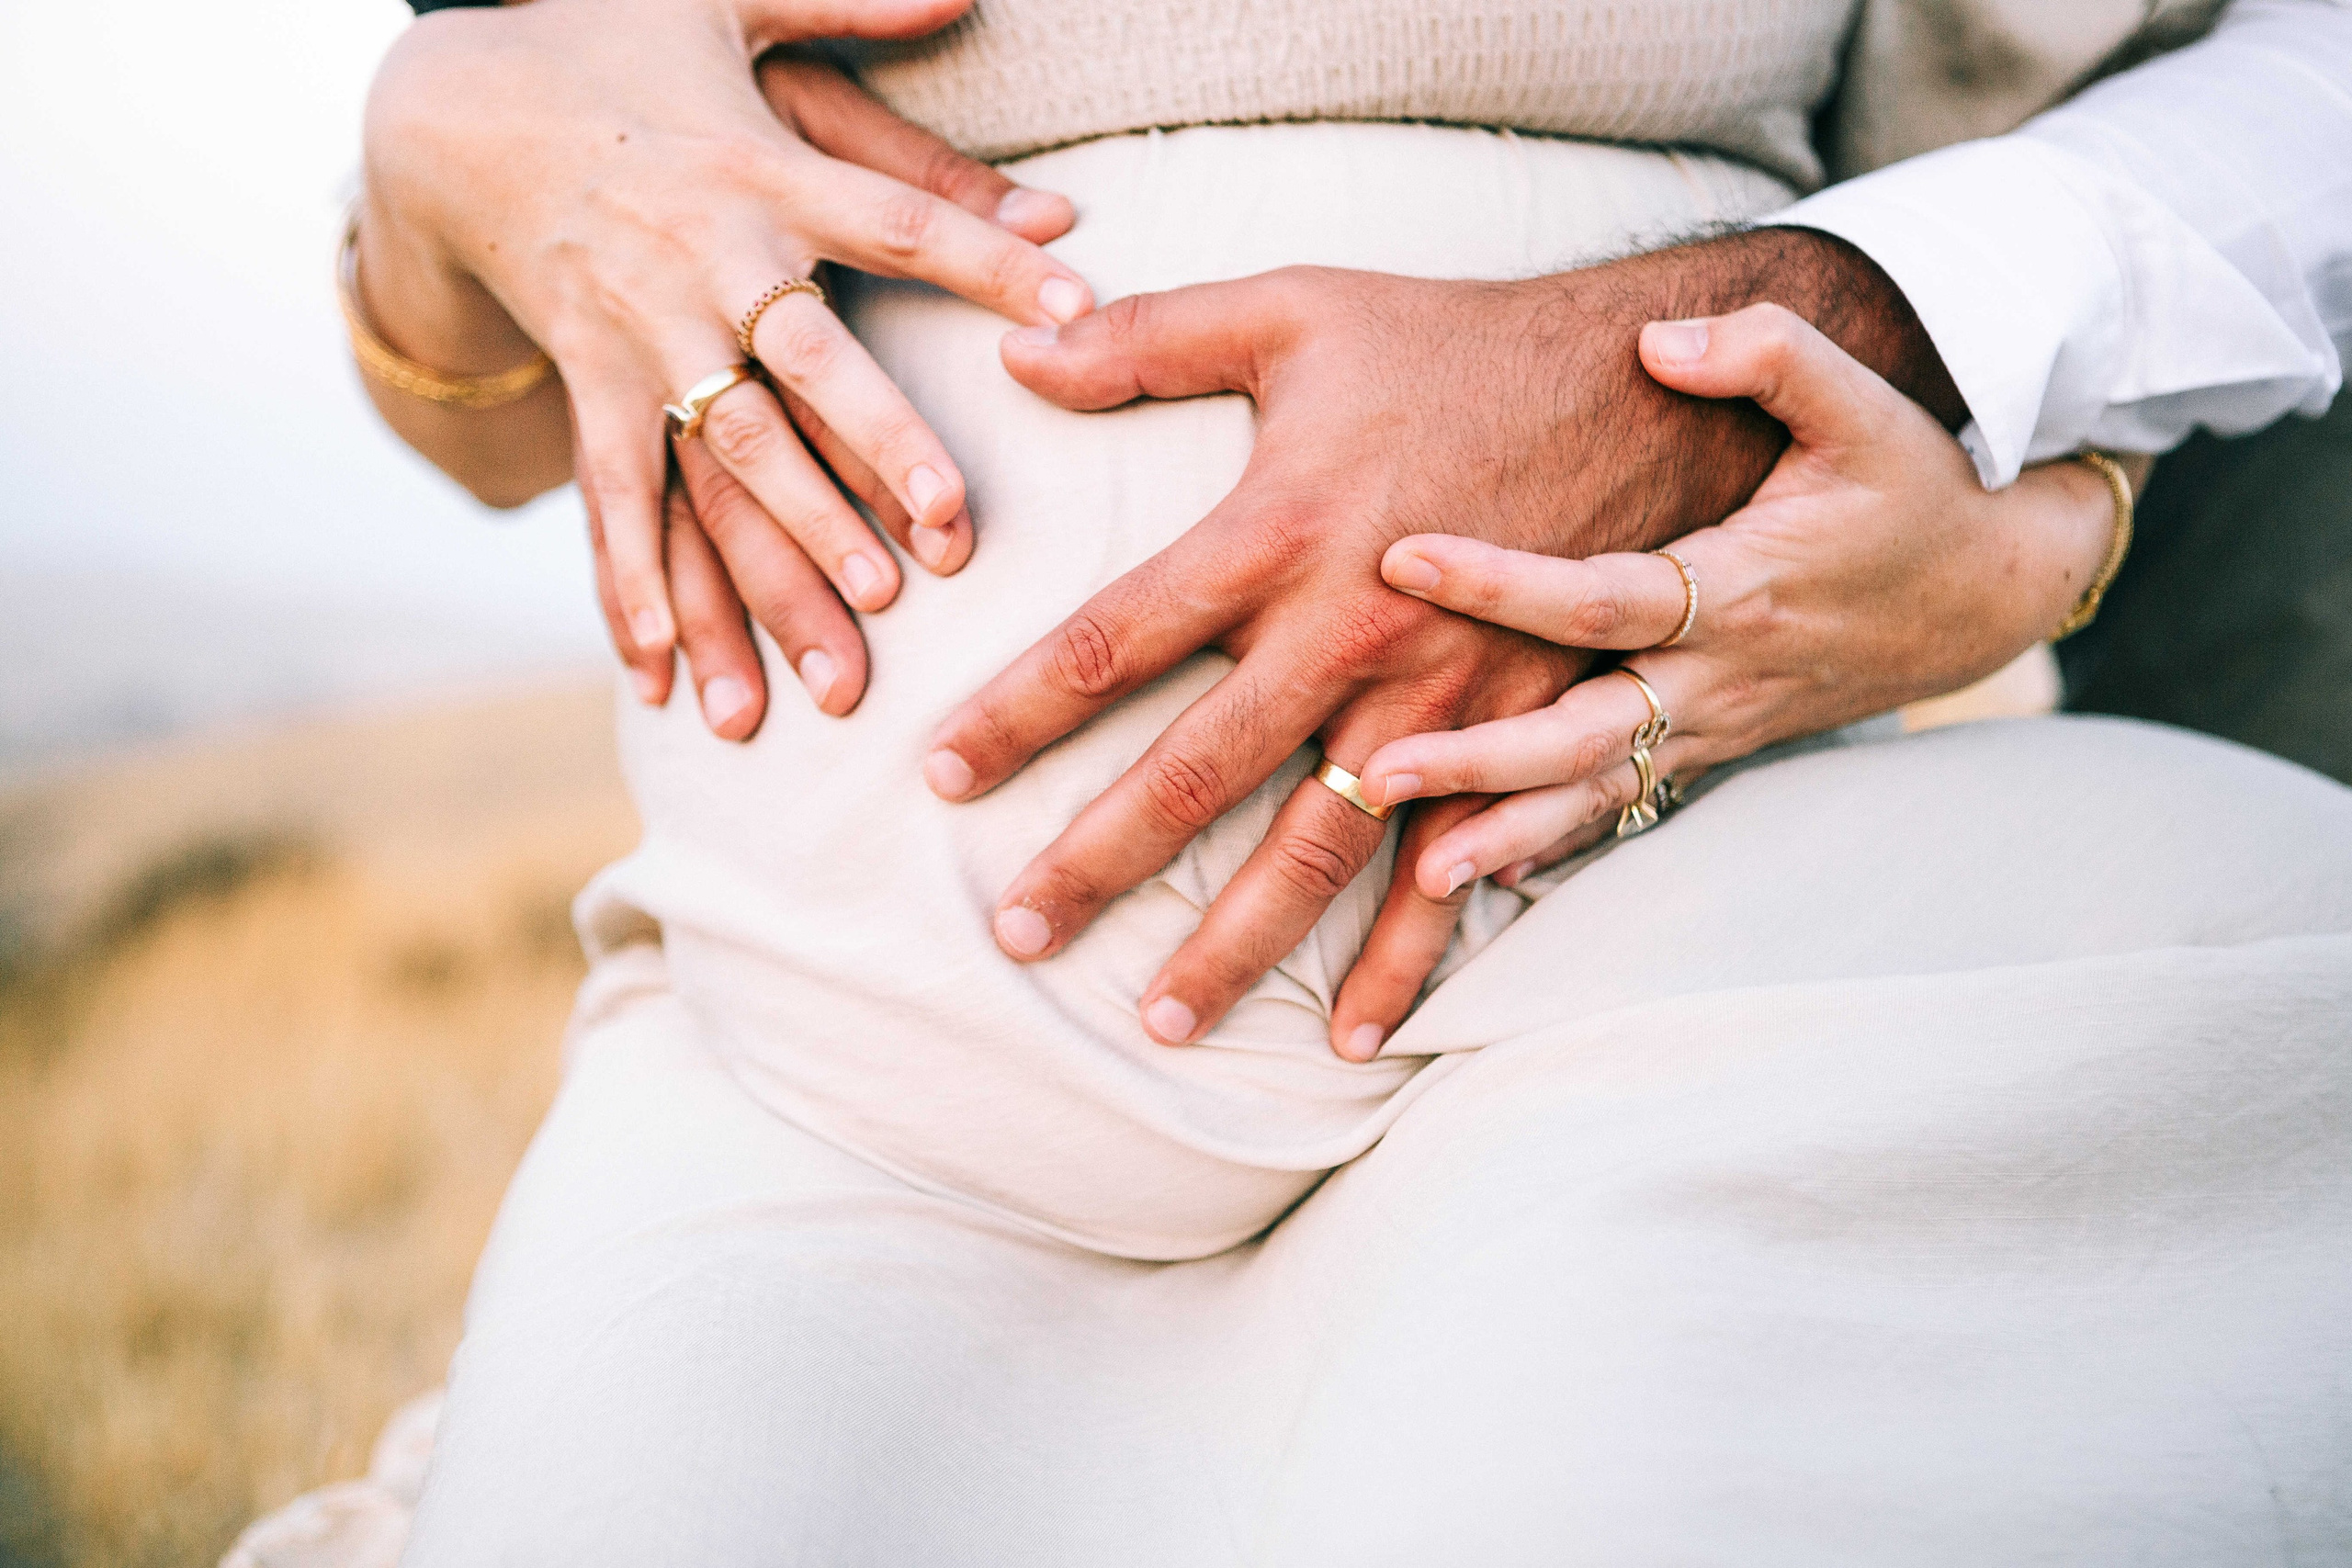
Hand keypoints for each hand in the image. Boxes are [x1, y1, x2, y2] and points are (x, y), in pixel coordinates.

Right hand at [359, 0, 1094, 729]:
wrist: (456, 108)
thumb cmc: (615, 54)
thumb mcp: (727, 4)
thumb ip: (857, 10)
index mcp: (758, 169)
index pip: (894, 219)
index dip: (987, 262)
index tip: (1079, 310)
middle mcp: (706, 261)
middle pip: (807, 364)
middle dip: (877, 451)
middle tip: (951, 535)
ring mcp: (641, 334)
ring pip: (724, 458)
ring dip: (786, 551)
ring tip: (853, 639)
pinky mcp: (591, 387)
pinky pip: (617, 496)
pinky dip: (633, 586)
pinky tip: (664, 673)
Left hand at [923, 231, 1965, 1046]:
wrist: (1649, 388)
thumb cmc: (1458, 344)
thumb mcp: (1297, 310)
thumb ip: (1152, 336)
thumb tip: (1021, 355)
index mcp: (1275, 531)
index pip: (1114, 639)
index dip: (1020, 711)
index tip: (941, 777)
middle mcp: (1347, 631)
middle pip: (1199, 770)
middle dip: (1100, 860)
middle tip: (1017, 937)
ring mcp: (1438, 697)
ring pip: (1320, 845)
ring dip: (1241, 941)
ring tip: (1165, 1022)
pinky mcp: (1513, 732)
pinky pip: (1456, 864)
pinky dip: (1409, 952)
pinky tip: (1359, 1031)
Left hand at [1327, 302, 2120, 1055]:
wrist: (1986, 590)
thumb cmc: (1912, 485)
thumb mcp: (1866, 404)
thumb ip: (1771, 353)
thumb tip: (1659, 339)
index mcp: (1740, 589)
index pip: (1602, 597)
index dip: (1499, 583)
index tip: (1401, 558)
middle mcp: (1720, 676)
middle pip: (1584, 733)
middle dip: (1479, 760)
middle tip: (1374, 771)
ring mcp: (1715, 726)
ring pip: (1599, 793)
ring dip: (1506, 830)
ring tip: (1417, 866)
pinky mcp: (1712, 749)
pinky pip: (1623, 806)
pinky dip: (1553, 842)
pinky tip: (1477, 870)